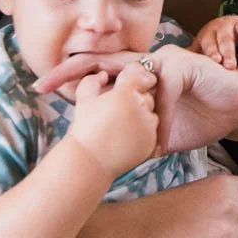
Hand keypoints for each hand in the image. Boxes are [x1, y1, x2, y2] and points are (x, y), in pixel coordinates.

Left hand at [37, 45, 237, 153]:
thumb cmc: (205, 114)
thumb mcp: (163, 131)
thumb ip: (141, 135)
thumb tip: (117, 157)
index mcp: (139, 77)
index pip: (99, 73)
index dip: (72, 79)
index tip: (43, 89)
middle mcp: (148, 63)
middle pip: (104, 62)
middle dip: (71, 71)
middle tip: (43, 84)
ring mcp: (166, 61)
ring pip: (131, 74)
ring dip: (117, 98)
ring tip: (100, 112)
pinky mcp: (185, 67)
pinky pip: (164, 93)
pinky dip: (161, 118)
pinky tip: (162, 139)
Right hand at [67, 61, 158, 176]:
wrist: (89, 162)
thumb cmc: (84, 130)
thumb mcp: (84, 100)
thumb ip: (93, 82)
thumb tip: (103, 75)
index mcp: (126, 92)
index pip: (143, 76)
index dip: (139, 78)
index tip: (134, 84)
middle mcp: (141, 106)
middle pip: (148, 96)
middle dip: (138, 100)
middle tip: (122, 110)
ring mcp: (149, 125)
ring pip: (151, 114)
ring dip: (142, 117)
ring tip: (122, 127)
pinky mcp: (152, 141)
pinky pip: (152, 132)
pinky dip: (143, 133)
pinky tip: (126, 139)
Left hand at [194, 15, 237, 69]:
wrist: (233, 33)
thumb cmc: (216, 47)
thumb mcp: (202, 51)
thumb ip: (190, 60)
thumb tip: (172, 71)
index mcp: (210, 32)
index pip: (209, 40)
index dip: (213, 50)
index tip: (216, 61)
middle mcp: (226, 26)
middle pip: (226, 36)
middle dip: (229, 50)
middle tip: (231, 66)